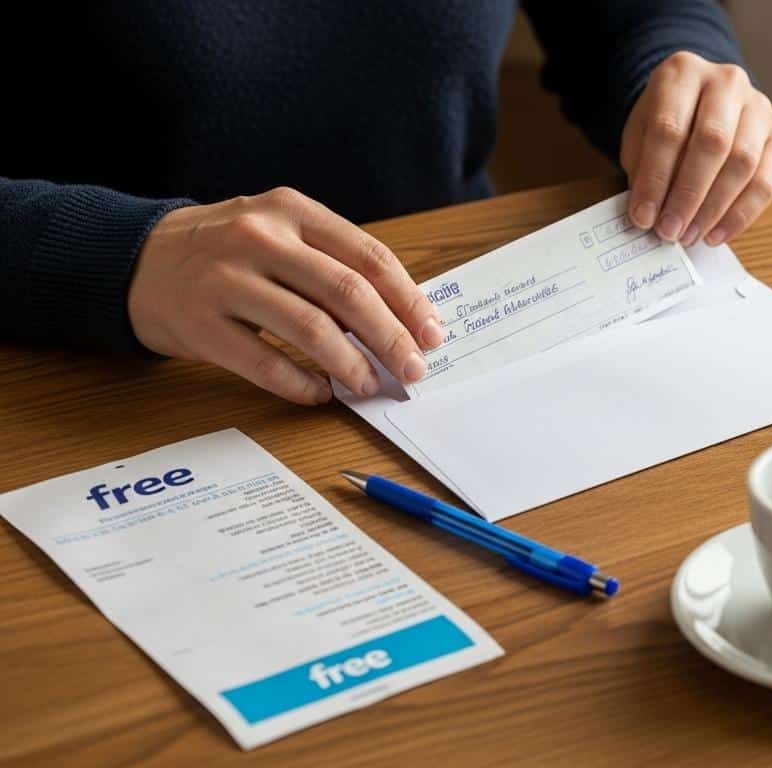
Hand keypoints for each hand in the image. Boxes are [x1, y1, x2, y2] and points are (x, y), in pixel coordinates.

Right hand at [128, 187, 443, 404]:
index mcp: (292, 211)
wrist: (134, 258)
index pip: (368, 257)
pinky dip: (300, 384)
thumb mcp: (279, 232)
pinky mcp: (199, 323)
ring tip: (368, 385)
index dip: (408, 300)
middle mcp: (259, 239)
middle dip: (390, 337)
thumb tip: (400, 320)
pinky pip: (263, 362)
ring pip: (309, 328)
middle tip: (413, 368)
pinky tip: (320, 394)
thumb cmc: (227, 251)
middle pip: (346, 293)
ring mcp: (225, 280)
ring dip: (350, 364)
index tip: (432, 334)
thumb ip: (333, 264)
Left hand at [621, 52, 771, 247]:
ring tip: (691, 235)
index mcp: (683, 72)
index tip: (643, 217)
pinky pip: (767, 180)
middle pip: (712, 142)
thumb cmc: (667, 120)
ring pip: (743, 163)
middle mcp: (726, 81)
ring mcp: (759, 106)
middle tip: (671, 231)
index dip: (655, 178)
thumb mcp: (641, 133)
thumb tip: (648, 215)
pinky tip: (718, 233)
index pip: (669, 128)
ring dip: (715, 209)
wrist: (702, 100)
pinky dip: (742, 214)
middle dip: (688, 196)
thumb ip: (643, 167)